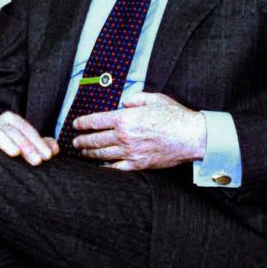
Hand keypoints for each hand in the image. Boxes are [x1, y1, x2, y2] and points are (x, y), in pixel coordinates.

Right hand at [0, 111, 58, 165]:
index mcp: (12, 121)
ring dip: (7, 143)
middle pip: (14, 131)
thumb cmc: (8, 148)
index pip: (27, 130)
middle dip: (27, 146)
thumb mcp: (26, 147)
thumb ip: (40, 146)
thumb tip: (55, 149)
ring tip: (16, 154)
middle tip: (38, 162)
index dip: (38, 143)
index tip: (48, 157)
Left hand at [72, 92, 205, 170]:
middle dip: (82, 140)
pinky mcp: (138, 164)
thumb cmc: (175, 116)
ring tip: (83, 152)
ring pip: (102, 154)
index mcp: (125, 118)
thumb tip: (124, 103)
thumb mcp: (153, 99)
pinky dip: (105, 167)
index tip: (75, 124)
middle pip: (95, 139)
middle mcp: (124, 136)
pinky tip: (99, 165)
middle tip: (75, 141)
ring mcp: (130, 152)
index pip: (96, 121)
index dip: (82, 123)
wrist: (192, 136)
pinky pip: (116, 168)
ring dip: (89, 153)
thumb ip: (135, 99)